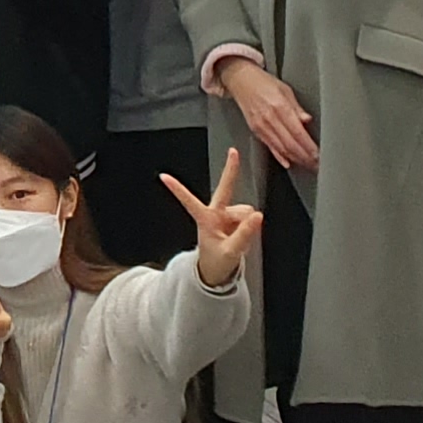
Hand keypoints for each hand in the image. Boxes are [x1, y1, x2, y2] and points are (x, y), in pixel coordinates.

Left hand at [163, 147, 263, 288]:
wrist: (218, 270)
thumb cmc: (217, 261)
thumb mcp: (230, 252)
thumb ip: (244, 235)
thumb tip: (258, 216)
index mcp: (205, 220)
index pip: (189, 201)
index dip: (177, 189)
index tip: (163, 176)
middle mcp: (216, 213)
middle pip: (225, 189)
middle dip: (231, 171)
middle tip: (233, 151)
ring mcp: (228, 214)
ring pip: (246, 211)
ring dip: (246, 224)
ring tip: (236, 239)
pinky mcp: (238, 217)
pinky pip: (252, 217)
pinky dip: (250, 226)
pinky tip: (241, 235)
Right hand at [214, 56, 320, 173]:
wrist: (240, 80)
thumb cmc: (264, 82)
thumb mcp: (285, 90)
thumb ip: (296, 107)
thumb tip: (307, 120)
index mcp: (280, 107)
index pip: (298, 133)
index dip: (309, 147)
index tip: (319, 155)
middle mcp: (269, 119)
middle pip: (290, 144)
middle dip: (305, 157)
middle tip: (317, 165)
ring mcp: (261, 126)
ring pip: (281, 148)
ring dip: (296, 158)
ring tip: (308, 165)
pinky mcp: (255, 130)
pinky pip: (270, 146)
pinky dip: (280, 157)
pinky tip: (288, 163)